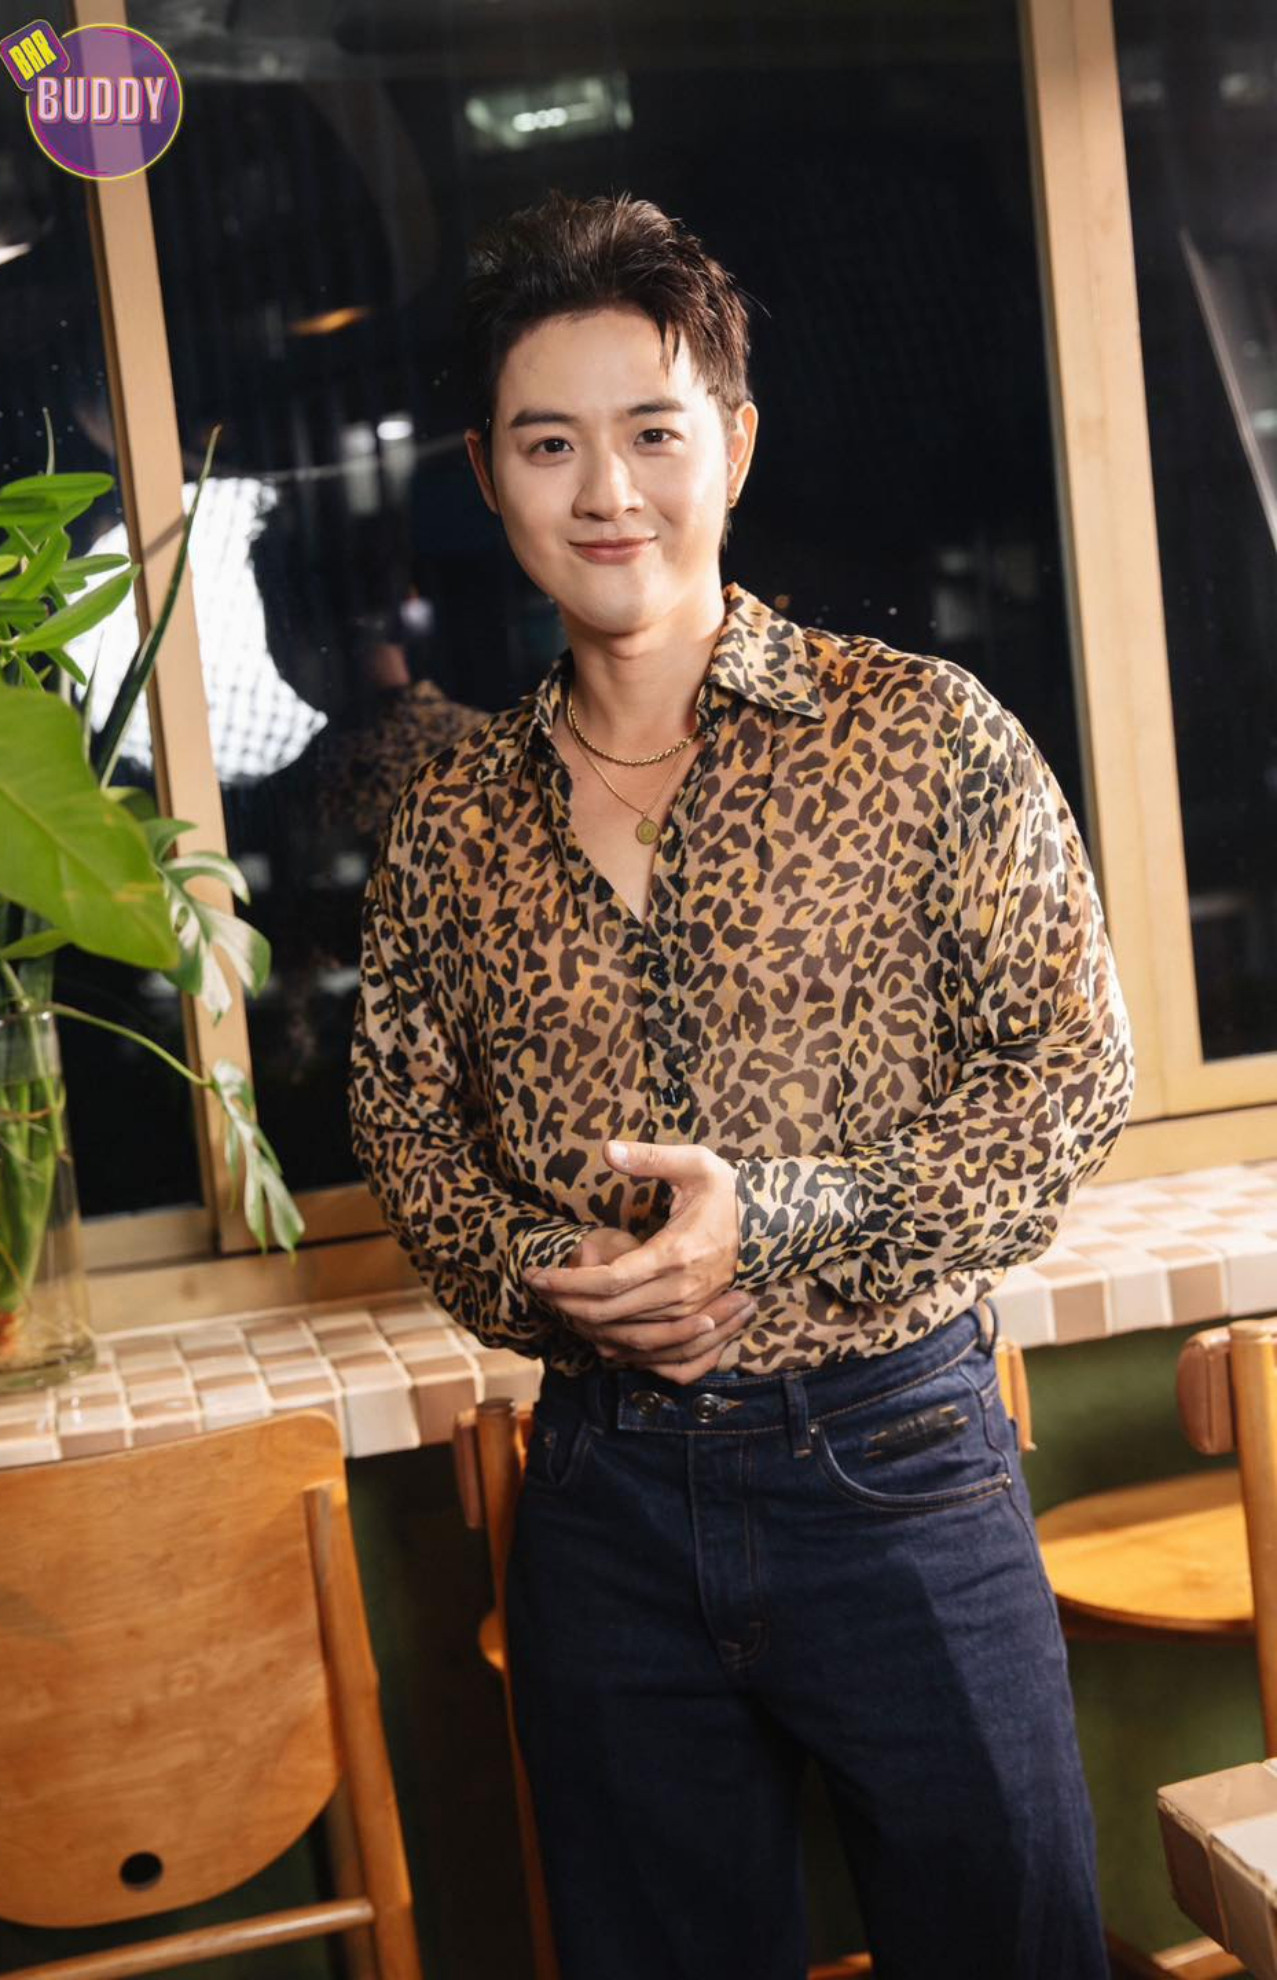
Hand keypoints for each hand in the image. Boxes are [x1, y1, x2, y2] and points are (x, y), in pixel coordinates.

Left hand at [527, 1140, 742, 1367]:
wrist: (772, 1224)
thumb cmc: (726, 1190)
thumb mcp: (694, 1164)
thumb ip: (650, 1157)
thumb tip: (608, 1149)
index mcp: (675, 1253)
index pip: (610, 1281)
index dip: (568, 1283)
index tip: (536, 1275)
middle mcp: (681, 1290)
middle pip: (611, 1313)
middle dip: (566, 1304)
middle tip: (536, 1288)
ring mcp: (690, 1310)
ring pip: (627, 1335)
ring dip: (586, 1325)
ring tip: (555, 1304)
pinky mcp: (695, 1318)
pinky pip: (651, 1347)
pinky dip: (617, 1345)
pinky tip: (592, 1331)